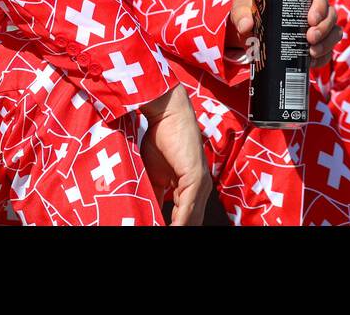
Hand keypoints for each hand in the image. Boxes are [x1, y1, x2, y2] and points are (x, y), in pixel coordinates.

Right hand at [139, 84, 211, 224]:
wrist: (168, 114)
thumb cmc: (161, 138)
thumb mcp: (154, 175)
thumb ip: (155, 196)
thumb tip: (148, 212)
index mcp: (192, 189)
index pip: (186, 219)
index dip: (175, 227)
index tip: (157, 229)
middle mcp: (200, 189)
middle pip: (191, 222)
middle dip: (178, 229)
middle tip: (157, 234)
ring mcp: (201, 184)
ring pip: (190, 219)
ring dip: (178, 228)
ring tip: (158, 231)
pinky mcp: (196, 178)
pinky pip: (188, 207)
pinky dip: (179, 222)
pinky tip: (172, 229)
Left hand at [227, 0, 339, 67]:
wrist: (249, 35)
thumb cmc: (249, 13)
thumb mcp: (242, 9)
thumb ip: (240, 14)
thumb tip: (246, 26)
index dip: (320, 6)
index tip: (310, 19)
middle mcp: (313, 11)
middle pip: (330, 15)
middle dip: (324, 27)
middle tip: (310, 38)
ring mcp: (317, 29)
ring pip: (334, 33)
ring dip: (327, 43)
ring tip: (311, 53)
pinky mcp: (316, 46)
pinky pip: (327, 52)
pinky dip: (323, 58)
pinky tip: (312, 63)